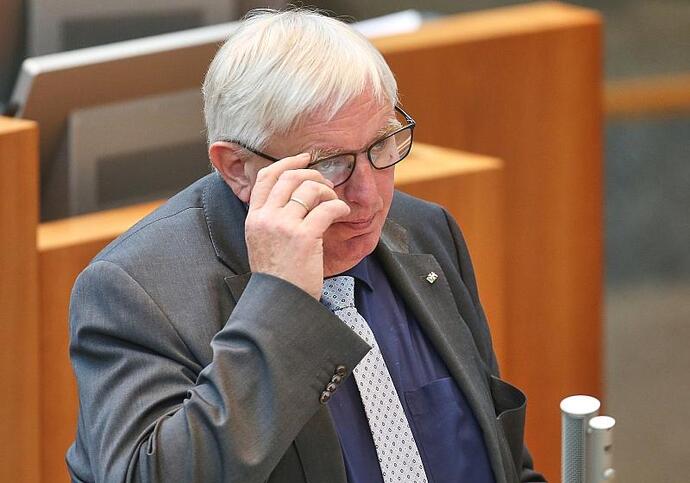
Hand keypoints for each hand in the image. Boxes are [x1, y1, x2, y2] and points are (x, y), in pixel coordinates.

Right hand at [245, 153, 350, 298]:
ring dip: (328, 191)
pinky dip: (340, 207)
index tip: (304, 159)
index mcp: (254, 218)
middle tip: (326, 184)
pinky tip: (343, 213)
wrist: (281, 302)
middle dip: (313, 175)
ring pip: (310, 189)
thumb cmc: (277, 277)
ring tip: (334, 203)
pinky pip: (327, 209)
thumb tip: (291, 197)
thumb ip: (269, 220)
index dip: (287, 163)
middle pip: (290, 177)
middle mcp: (266, 218)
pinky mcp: (305, 237)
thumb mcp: (261, 243)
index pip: (266, 178)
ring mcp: (285, 226)